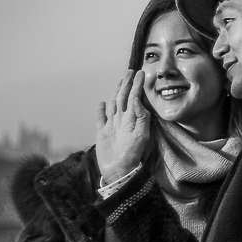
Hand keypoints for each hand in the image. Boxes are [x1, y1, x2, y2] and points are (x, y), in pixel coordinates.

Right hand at [96, 70, 153, 184]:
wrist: (118, 170)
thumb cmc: (132, 155)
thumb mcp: (141, 135)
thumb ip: (141, 117)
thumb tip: (136, 99)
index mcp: (131, 119)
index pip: (134, 97)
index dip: (137, 85)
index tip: (141, 73)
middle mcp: (121, 120)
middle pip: (124, 97)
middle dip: (127, 84)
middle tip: (131, 71)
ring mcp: (111, 126)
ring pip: (113, 104)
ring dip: (116, 92)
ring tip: (120, 82)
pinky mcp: (102, 133)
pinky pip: (100, 118)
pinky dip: (100, 110)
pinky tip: (101, 103)